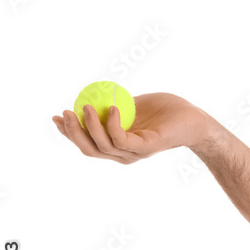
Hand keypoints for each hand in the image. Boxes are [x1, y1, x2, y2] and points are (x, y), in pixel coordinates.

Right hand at [52, 92, 212, 163]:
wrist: (195, 118)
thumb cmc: (167, 110)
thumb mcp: (135, 104)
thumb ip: (115, 105)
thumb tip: (94, 96)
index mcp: (118, 145)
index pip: (87, 144)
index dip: (69, 133)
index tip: (55, 117)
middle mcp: (123, 153)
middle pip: (89, 149)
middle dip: (72, 132)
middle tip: (64, 113)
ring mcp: (134, 152)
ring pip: (102, 145)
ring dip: (89, 126)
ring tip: (85, 106)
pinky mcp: (146, 147)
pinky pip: (121, 139)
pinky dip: (112, 124)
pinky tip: (111, 108)